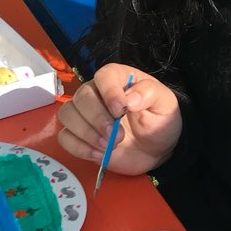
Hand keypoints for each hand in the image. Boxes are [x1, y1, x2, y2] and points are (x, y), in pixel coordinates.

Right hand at [57, 63, 181, 174]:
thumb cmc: (159, 122)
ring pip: (67, 115)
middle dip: (98, 119)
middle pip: (81, 97)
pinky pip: (65, 137)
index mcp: (118, 79)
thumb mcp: (165, 104)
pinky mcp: (79, 136)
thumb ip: (150, 94)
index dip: (109, 92)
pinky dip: (80, 148)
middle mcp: (96, 93)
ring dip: (86, 133)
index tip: (121, 111)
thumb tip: (130, 98)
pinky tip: (100, 154)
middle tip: (119, 136)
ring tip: (109, 146)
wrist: (156, 149)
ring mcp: (85, 115)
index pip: (104, 76)